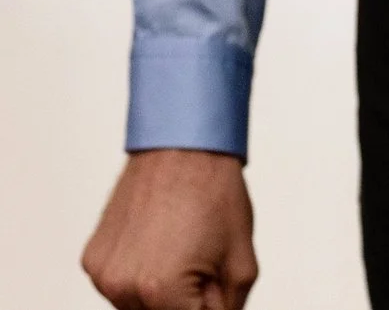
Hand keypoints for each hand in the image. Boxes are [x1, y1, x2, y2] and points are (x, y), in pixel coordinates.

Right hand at [83, 150, 256, 309]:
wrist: (183, 148)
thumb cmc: (214, 194)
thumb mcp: (240, 261)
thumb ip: (228, 307)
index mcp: (162, 292)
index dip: (208, 308)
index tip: (213, 291)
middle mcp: (123, 288)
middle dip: (185, 303)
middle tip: (203, 265)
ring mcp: (103, 275)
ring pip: (138, 307)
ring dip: (160, 294)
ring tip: (182, 250)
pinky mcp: (93, 260)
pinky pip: (119, 284)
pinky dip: (139, 276)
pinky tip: (159, 244)